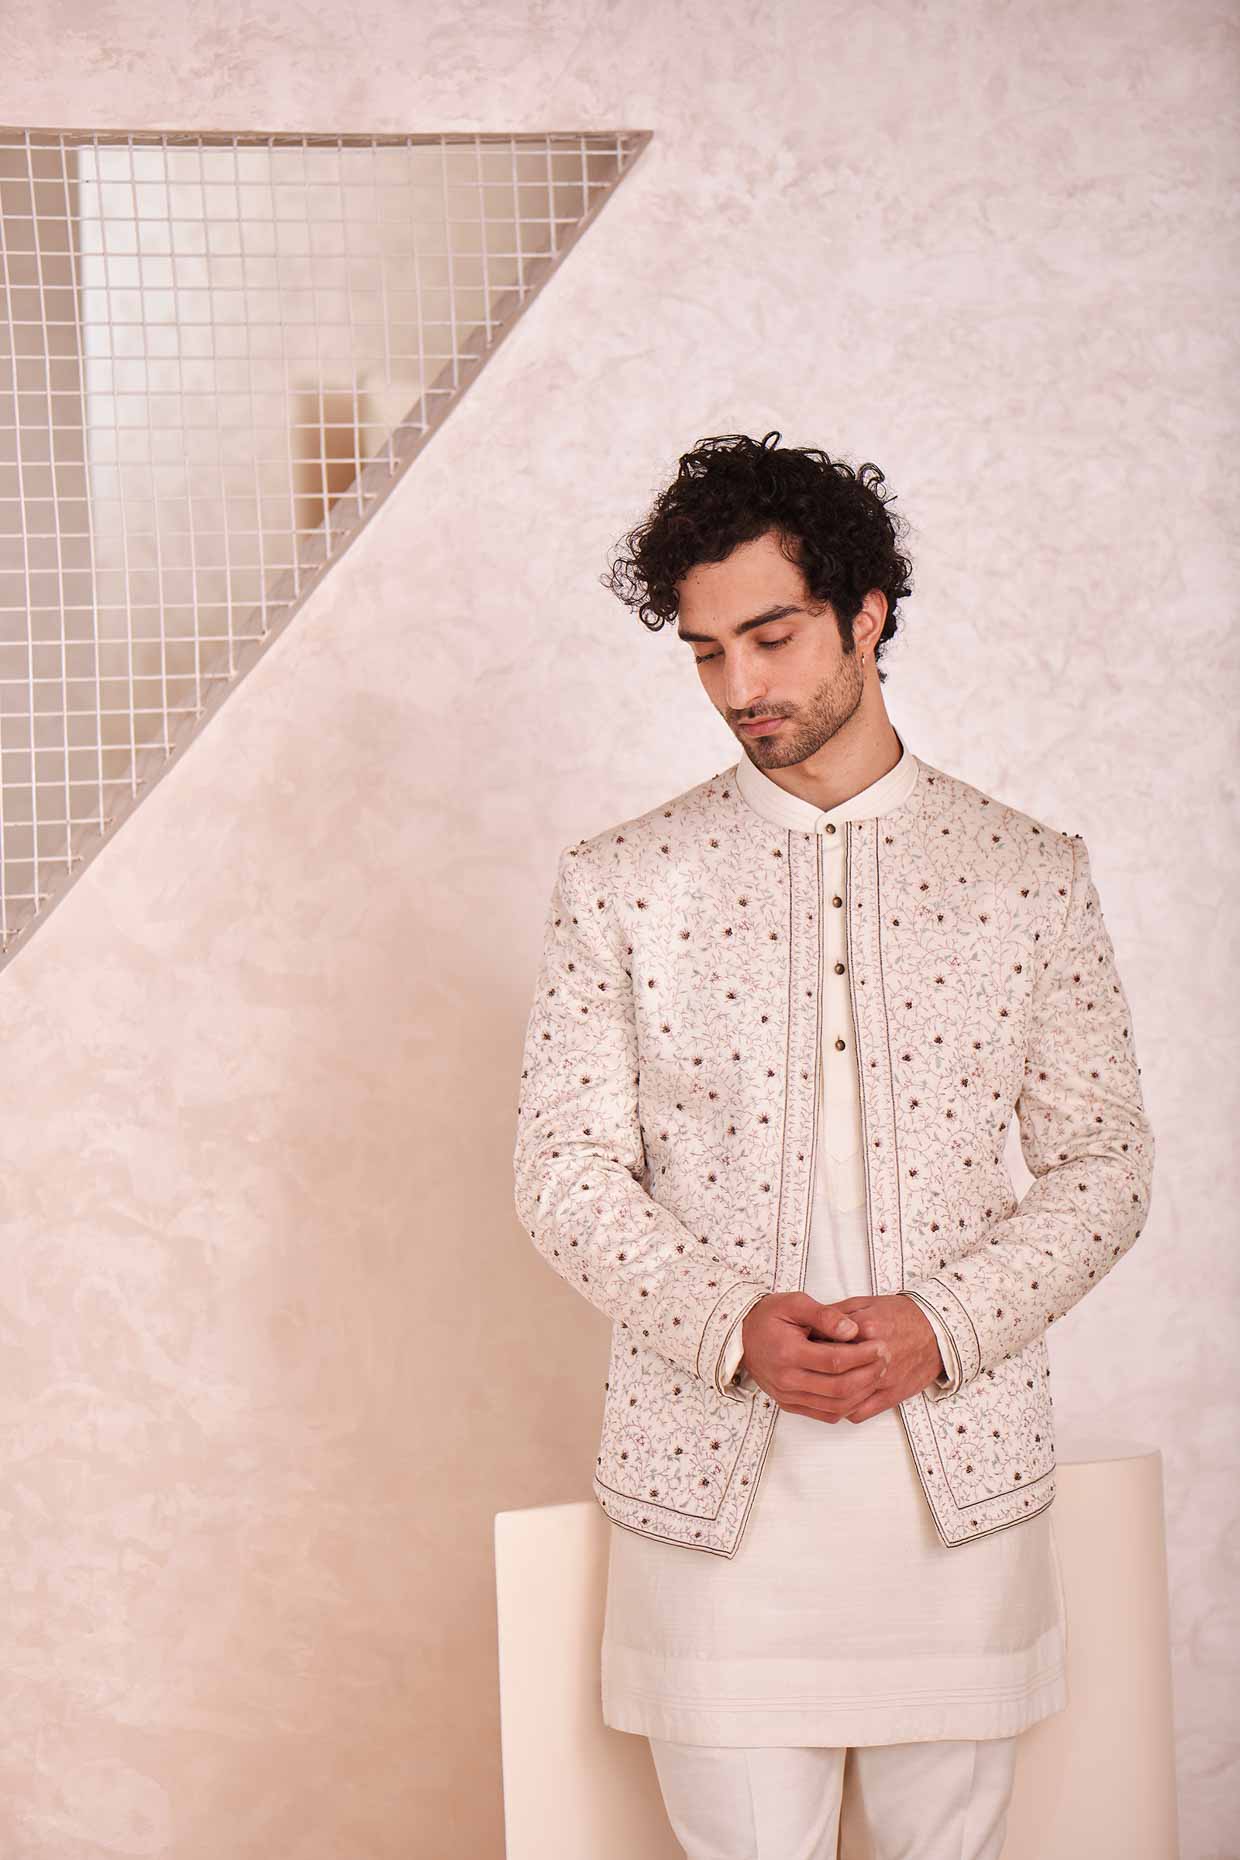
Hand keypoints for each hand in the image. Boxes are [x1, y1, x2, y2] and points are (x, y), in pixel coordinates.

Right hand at [739, 1292, 892, 1421]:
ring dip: (862, 1393)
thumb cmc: (769, 1316)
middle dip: (868, 1375)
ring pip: (835, 1406)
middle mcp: (786, 1381)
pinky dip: (847, 1405)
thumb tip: (853, 1330)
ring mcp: (788, 1396)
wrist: (741, 1336)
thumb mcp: (795, 1303)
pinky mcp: (790, 1405)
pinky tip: (860, 1389)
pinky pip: (826, 1414)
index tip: (880, 1345)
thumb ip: (825, 1315)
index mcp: (787, 1353)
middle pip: (839, 1388)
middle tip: (884, 1360)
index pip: (835, 1362)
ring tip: (876, 1373)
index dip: (863, 1355)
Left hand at [810, 1294, 945, 1423]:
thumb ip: (837, 1313)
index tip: (799, 1346)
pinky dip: (844, 1410)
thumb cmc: (901, 1315)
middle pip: (831, 1372)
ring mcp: (883, 1380)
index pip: (824, 1342)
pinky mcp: (892, 1396)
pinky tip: (835, 1401)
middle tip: (803, 1369)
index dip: (807, 1345)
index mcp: (866, 1328)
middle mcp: (874, 1357)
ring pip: (843, 1398)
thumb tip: (810, 1323)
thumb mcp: (866, 1302)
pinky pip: (860, 1412)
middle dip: (813, 1372)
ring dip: (825, 1396)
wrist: (937, 1331)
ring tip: (815, 1387)